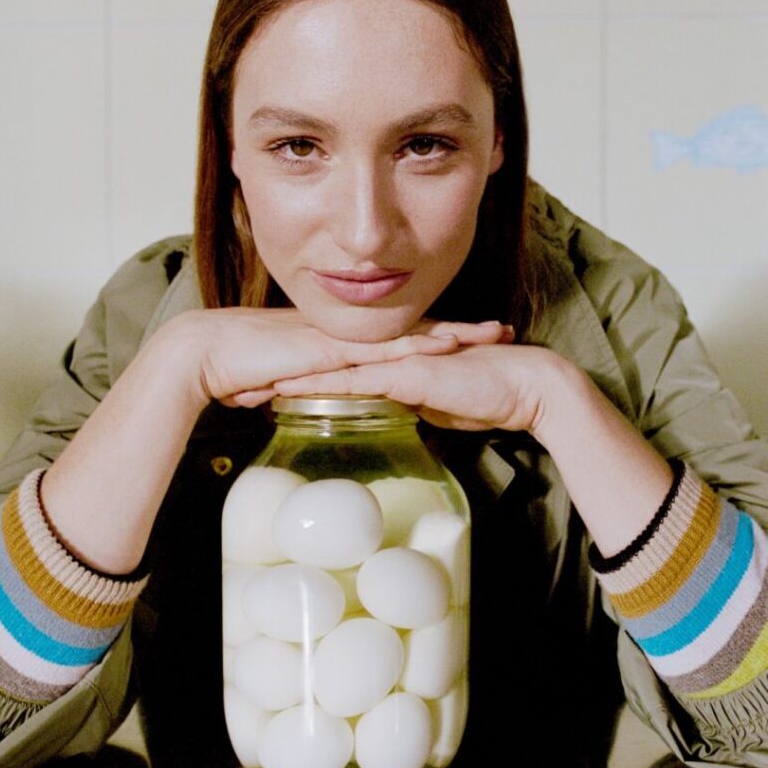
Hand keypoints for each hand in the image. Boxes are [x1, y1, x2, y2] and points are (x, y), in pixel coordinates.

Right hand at [171, 308, 512, 408]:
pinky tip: (445, 346)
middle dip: (461, 331)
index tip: (470, 342)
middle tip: (499, 331)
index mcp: (343, 342)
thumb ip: (308, 389)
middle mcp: (349, 334)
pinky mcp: (331, 349)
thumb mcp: (286, 383)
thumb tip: (315, 403)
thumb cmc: (238, 369)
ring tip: (490, 334)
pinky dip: (416, 347)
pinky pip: (381, 349)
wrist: (206, 354)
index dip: (436, 339)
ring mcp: (342, 338)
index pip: (398, 339)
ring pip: (409, 335)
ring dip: (452, 334)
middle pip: (416, 331)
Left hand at [273, 340, 556, 432]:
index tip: (266, 387)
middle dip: (284, 374)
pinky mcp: (408, 374)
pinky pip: (356, 380)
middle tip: (242, 384)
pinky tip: (292, 392)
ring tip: (252, 387)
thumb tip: (400, 411)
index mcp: (394, 362)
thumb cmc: (489, 396)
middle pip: (326, 364)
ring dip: (291, 379)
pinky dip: (322, 386)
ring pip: (332, 369)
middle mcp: (390, 356)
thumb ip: (414, 403)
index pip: (340, 369)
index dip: (303, 377)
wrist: (525, 386)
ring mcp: (397, 362)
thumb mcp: (440, 405)